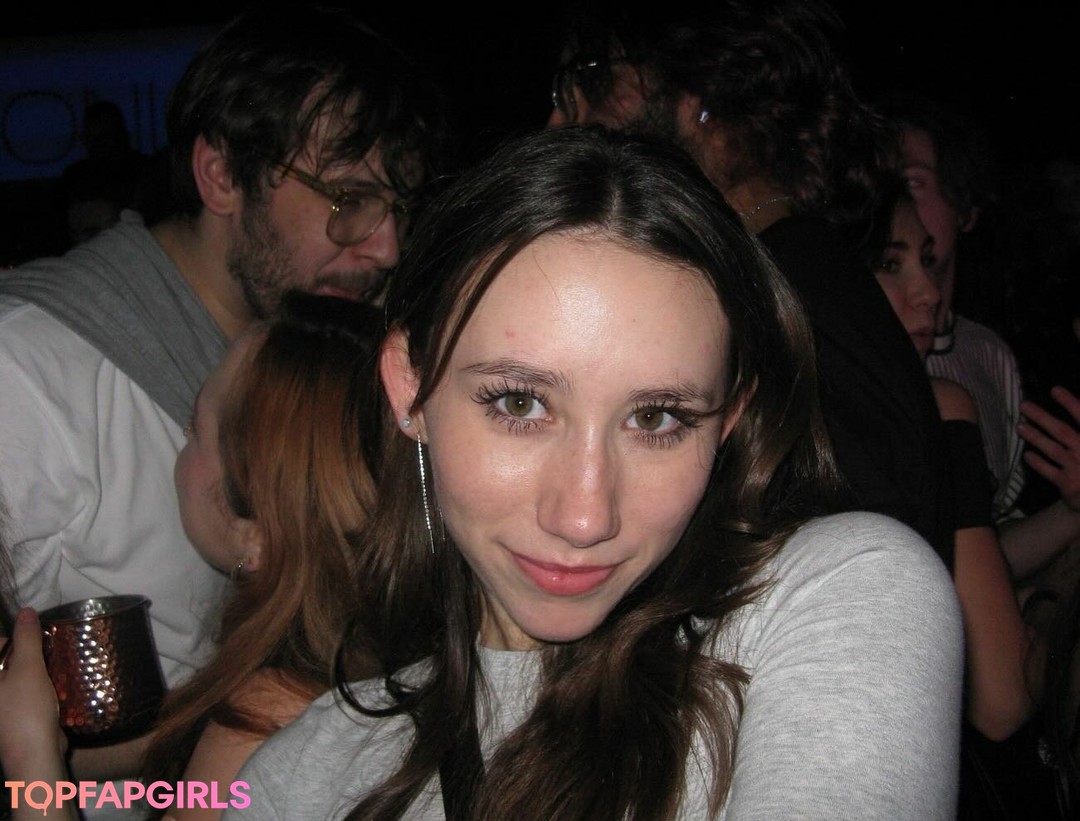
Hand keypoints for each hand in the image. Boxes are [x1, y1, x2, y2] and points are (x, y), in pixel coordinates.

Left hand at [0, 607, 66, 769]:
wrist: (35, 755)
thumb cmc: (26, 710)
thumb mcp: (29, 669)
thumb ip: (27, 638)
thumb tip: (26, 611)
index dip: (18, 638)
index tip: (41, 639)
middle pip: (9, 661)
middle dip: (31, 654)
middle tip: (51, 654)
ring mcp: (2, 705)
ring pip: (19, 676)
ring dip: (38, 671)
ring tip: (56, 670)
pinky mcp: (14, 716)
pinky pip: (25, 693)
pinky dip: (39, 688)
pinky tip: (55, 689)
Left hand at [1019, 386, 1079, 511]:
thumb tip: (1075, 409)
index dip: (1070, 403)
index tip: (1055, 390)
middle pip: (1062, 431)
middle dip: (1042, 417)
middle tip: (1024, 406)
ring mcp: (1077, 468)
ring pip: (1053, 450)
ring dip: (1035, 437)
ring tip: (1019, 426)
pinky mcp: (1068, 484)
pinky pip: (1049, 471)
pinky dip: (1037, 463)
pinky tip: (1027, 455)